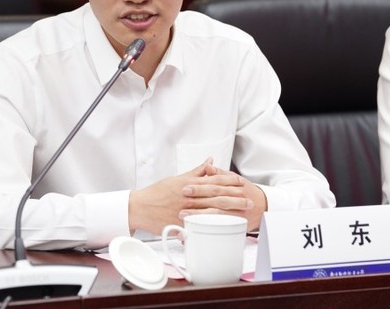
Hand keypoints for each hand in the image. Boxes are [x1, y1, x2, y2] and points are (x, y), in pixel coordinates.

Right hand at [128, 158, 250, 234]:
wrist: (140, 207)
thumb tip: (210, 161)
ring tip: (242, 214)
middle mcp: (188, 196)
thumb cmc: (157, 192)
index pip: (213, 181)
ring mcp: (185, 211)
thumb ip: (196, 171)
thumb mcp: (177, 178)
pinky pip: (198, 226)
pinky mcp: (181, 224)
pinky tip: (222, 229)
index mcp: (189, 184)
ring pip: (210, 211)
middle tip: (248, 200)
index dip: (229, 181)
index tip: (241, 182)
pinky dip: (210, 227)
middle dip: (234, 198)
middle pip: (215, 197)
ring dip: (227, 212)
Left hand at [182, 164, 267, 230]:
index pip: (214, 186)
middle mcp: (235, 201)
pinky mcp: (236, 225)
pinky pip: (221, 229)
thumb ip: (219, 173)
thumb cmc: (247, 191)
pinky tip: (195, 231)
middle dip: (198, 203)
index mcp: (234, 187)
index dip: (200, 186)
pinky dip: (207, 230)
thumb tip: (208, 166)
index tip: (185, 187)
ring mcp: (236, 214)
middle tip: (181, 203)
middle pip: (215, 201)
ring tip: (184, 217)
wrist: (264, 207)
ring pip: (217, 216)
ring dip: (199, 217)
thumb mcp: (234, 179)